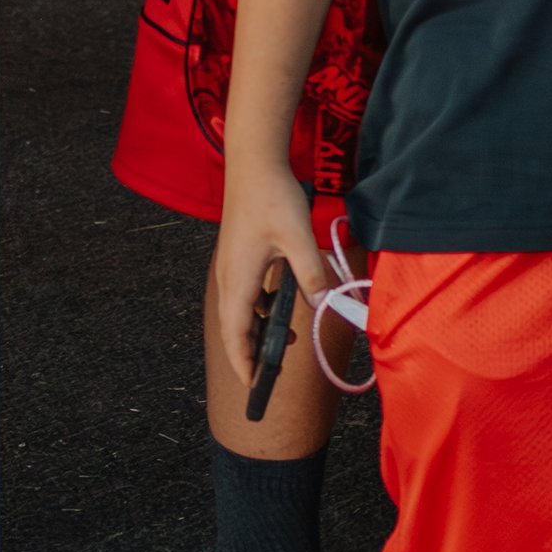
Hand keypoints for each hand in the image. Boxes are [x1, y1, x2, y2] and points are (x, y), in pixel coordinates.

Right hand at [213, 162, 329, 393]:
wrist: (254, 166)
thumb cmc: (273, 199)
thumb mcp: (297, 237)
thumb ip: (310, 273)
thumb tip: (321, 304)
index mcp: (239, 281)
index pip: (237, 335)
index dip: (244, 363)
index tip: (254, 386)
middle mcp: (230, 280)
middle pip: (235, 329)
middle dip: (251, 354)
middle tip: (270, 374)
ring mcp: (232, 269)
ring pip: (241, 313)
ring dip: (258, 331)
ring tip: (283, 344)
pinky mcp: (239, 258)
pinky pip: (246, 295)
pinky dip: (260, 310)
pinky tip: (280, 307)